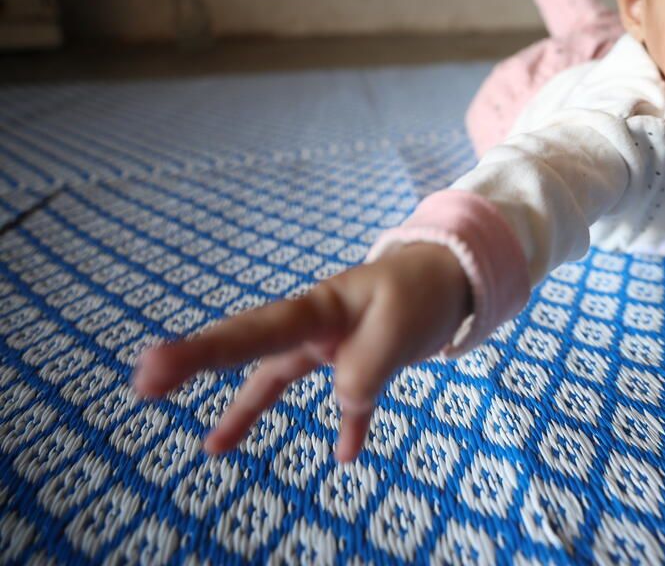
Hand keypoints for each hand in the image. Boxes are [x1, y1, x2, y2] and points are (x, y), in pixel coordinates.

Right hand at [132, 243, 469, 461]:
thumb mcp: (400, 326)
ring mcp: (332, 343)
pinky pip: (344, 399)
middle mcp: (314, 325)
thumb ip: (367, 366)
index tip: (151, 366)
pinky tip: (346, 456)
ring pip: (279, 377)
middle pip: (249, 347)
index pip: (254, 331)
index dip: (203, 351)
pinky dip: (346, 425)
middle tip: (142, 383)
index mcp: (318, 308)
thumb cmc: (422, 290)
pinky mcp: (360, 360)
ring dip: (247, 409)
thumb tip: (345, 404)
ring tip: (212, 448)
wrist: (454, 275)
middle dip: (197, 363)